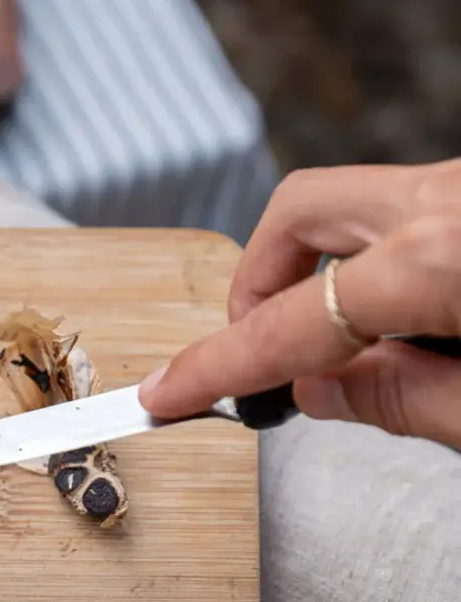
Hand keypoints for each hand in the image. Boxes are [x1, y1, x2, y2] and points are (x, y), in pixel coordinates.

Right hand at [139, 158, 460, 446]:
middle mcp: (452, 201)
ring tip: (326, 343)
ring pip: (351, 204)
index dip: (216, 365)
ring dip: (310, 270)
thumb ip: (408, 400)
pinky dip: (375, 266)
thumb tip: (323, 391)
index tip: (169, 389)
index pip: (288, 322)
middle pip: (297, 213)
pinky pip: (407, 215)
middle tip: (252, 347)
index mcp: (446, 260)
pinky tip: (396, 321)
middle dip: (251, 282)